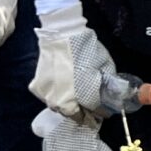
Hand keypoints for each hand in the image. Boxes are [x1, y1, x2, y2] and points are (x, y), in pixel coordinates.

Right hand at [32, 4, 119, 119]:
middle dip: (85, 115)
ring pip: (61, 109)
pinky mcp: (38, 89)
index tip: (106, 113)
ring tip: (78, 105)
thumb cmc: (86, 48)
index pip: (96, 112)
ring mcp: (48, 96)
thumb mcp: (105, 65)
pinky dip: (58, 99)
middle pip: (76, 115)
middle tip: (91, 113)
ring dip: (70, 109)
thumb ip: (108, 83)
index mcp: (84, 96)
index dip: (102, 113)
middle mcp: (64, 101)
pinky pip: (50, 99)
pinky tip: (64, 93)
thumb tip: (112, 94)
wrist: (61, 34)